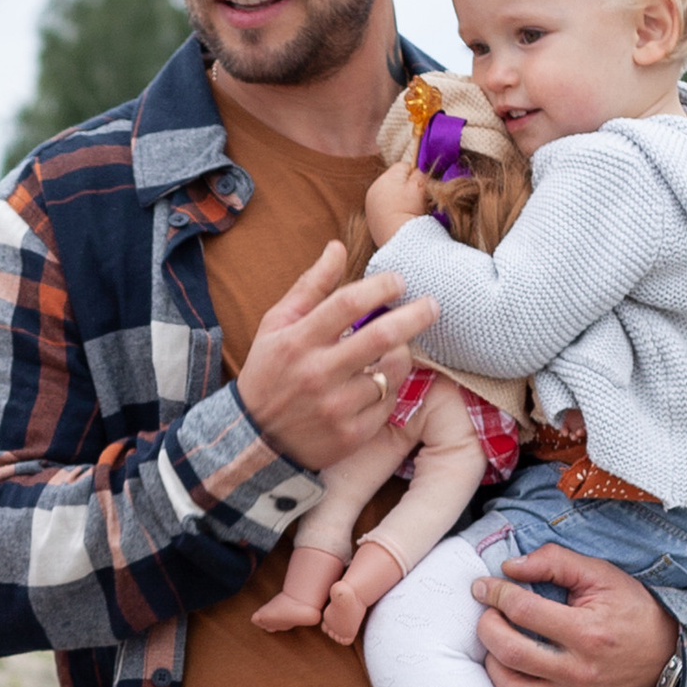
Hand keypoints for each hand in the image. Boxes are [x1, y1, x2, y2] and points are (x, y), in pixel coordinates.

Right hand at [233, 240, 439, 474]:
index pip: (349, 303)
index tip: (399, 281)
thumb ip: (309, 286)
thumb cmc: (269, 372)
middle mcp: (318, 373)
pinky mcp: (351, 434)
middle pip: (382, 335)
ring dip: (402, 352)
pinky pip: (388, 401)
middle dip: (416, 314)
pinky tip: (379, 380)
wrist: (254, 438)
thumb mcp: (276, 325)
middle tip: (432, 305)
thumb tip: (337, 247)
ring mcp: (336, 407)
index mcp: (297, 341)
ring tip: (397, 346)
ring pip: (392, 370)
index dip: (381, 286)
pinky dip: (389, 386)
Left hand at [364, 158, 426, 241]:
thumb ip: (420, 173)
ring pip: (391, 195)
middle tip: (417, 200)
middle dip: (407, 187)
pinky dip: (394, 212)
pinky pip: (386, 209)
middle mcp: (373, 190)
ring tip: (410, 211)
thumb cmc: (411, 211)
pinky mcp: (372, 221)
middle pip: (396, 181)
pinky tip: (401, 220)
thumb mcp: (420, 187)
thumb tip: (419, 170)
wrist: (400, 241)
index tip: (422, 187)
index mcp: (384, 179)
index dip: (416, 175)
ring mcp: (371, 206)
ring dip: (401, 200)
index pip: (403, 167)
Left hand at [474, 543, 674, 686]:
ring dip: (491, 661)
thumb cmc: (632, 609)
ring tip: (497, 640)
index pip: (524, 611)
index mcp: (588, 633)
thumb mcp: (601, 575)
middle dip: (486, 627)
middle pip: (509, 653)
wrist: (666, 654)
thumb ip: (556, 562)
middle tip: (487, 611)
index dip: (496, 594)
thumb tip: (510, 567)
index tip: (484, 586)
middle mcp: (578, 671)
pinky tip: (506, 664)